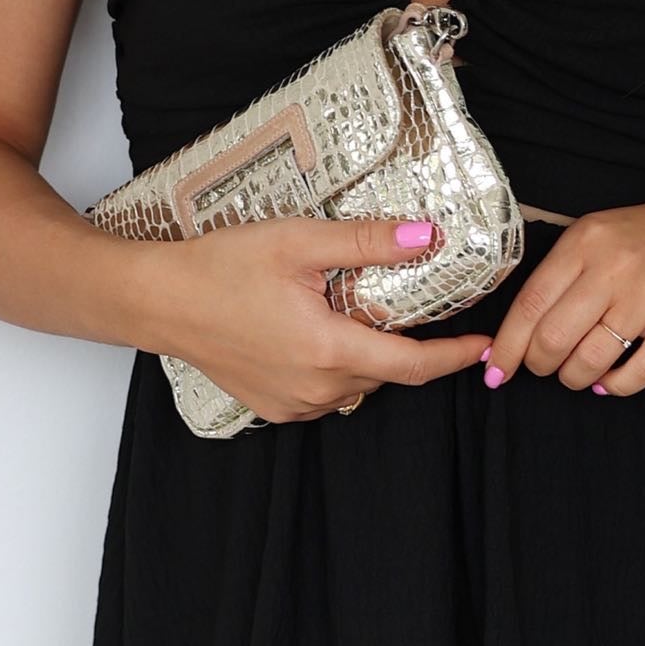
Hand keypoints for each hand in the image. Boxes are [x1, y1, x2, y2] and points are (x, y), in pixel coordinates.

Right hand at [135, 215, 488, 423]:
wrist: (158, 300)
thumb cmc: (220, 267)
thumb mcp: (298, 241)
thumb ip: (366, 241)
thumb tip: (427, 238)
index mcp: (328, 350)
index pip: (413, 366)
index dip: (456, 357)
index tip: (486, 346)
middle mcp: (315, 388)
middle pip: (386, 373)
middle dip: (405, 344)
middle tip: (405, 303)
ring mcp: (293, 404)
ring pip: (357, 384)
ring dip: (367, 355)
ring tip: (350, 310)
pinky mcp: (274, 407)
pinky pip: (326, 393)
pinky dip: (336, 367)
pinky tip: (317, 332)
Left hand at [479, 181, 644, 395]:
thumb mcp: (603, 233)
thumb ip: (563, 273)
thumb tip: (519, 330)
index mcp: (586, 241)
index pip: (530, 304)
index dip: (507, 345)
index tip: (494, 370)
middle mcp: (614, 267)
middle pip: (553, 339)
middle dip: (540, 366)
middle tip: (545, 369)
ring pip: (591, 360)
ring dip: (576, 379)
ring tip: (580, 375)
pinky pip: (638, 372)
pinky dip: (616, 386)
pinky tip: (611, 380)